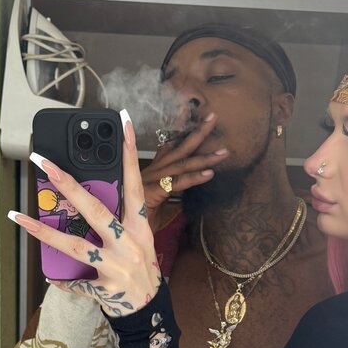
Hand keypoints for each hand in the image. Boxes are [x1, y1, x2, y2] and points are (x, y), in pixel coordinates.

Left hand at [8, 110, 161, 318]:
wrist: (152, 312)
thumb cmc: (142, 272)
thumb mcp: (140, 242)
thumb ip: (119, 221)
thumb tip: (85, 199)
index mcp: (139, 228)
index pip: (133, 185)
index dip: (129, 154)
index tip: (124, 124)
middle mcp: (128, 244)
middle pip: (94, 210)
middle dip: (68, 185)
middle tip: (44, 162)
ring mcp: (116, 267)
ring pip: (74, 246)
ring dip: (44, 231)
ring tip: (18, 217)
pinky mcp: (105, 290)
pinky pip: (77, 284)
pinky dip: (63, 282)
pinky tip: (49, 276)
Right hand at [139, 111, 227, 227]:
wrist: (123, 234)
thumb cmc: (138, 222)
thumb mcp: (155, 206)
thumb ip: (167, 195)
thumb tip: (181, 191)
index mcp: (151, 172)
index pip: (167, 146)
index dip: (179, 130)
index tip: (190, 113)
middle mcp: (151, 172)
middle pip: (178, 149)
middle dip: (198, 132)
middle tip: (213, 117)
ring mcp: (151, 180)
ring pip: (181, 164)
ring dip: (204, 156)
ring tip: (224, 152)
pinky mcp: (153, 192)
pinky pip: (177, 182)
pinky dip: (194, 178)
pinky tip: (210, 173)